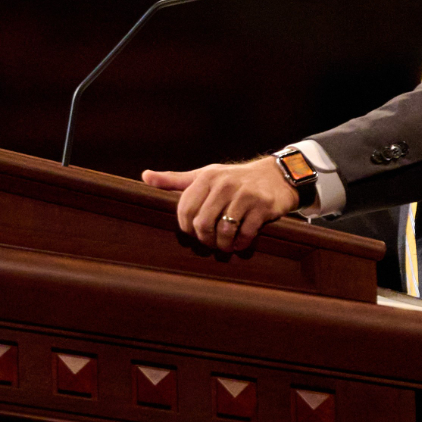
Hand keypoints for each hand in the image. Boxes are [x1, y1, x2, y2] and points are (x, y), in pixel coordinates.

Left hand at [141, 156, 297, 251]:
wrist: (275, 176)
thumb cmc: (234, 179)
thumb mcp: (204, 176)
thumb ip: (175, 180)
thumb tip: (145, 176)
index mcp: (206, 177)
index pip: (185, 210)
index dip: (187, 228)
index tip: (195, 233)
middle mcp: (225, 184)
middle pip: (203, 223)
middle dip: (205, 239)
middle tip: (210, 243)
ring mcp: (245, 194)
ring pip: (224, 230)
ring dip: (223, 245)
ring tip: (225, 245)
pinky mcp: (263, 206)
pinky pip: (246, 233)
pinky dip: (241, 244)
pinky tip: (241, 243)